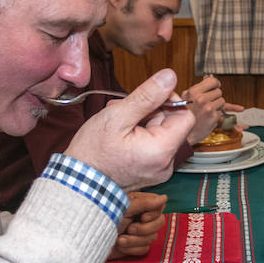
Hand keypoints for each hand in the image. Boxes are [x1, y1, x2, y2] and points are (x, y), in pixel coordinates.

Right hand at [65, 69, 194, 190]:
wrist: (78, 185)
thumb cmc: (93, 153)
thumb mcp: (118, 116)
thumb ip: (146, 96)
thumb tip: (169, 77)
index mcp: (162, 150)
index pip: (185, 116)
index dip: (170, 101)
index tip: (149, 97)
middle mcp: (166, 163)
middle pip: (171, 124)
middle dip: (149, 110)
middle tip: (123, 108)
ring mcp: (158, 170)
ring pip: (159, 133)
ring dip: (141, 121)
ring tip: (117, 120)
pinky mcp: (149, 172)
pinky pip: (152, 146)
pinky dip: (139, 135)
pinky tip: (120, 133)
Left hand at [109, 191, 167, 257]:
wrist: (90, 240)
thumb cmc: (103, 219)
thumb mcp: (124, 208)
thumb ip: (145, 203)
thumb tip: (164, 198)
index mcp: (138, 204)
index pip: (159, 207)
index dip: (152, 214)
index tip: (141, 217)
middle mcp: (140, 216)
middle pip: (160, 223)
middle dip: (144, 229)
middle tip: (130, 228)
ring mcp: (139, 232)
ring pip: (152, 238)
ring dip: (134, 240)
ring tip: (120, 239)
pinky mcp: (135, 246)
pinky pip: (144, 249)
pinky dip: (132, 249)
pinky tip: (121, 245)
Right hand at [181, 75, 240, 144]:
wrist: (184, 134)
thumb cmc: (183, 115)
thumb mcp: (185, 97)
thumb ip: (199, 87)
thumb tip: (209, 75)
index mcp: (193, 92)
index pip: (213, 81)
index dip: (215, 84)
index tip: (214, 87)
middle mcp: (201, 99)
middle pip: (219, 92)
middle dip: (215, 96)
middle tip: (208, 102)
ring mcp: (208, 109)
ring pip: (222, 101)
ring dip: (217, 105)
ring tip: (207, 110)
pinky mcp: (214, 118)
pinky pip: (221, 112)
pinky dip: (216, 114)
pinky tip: (208, 117)